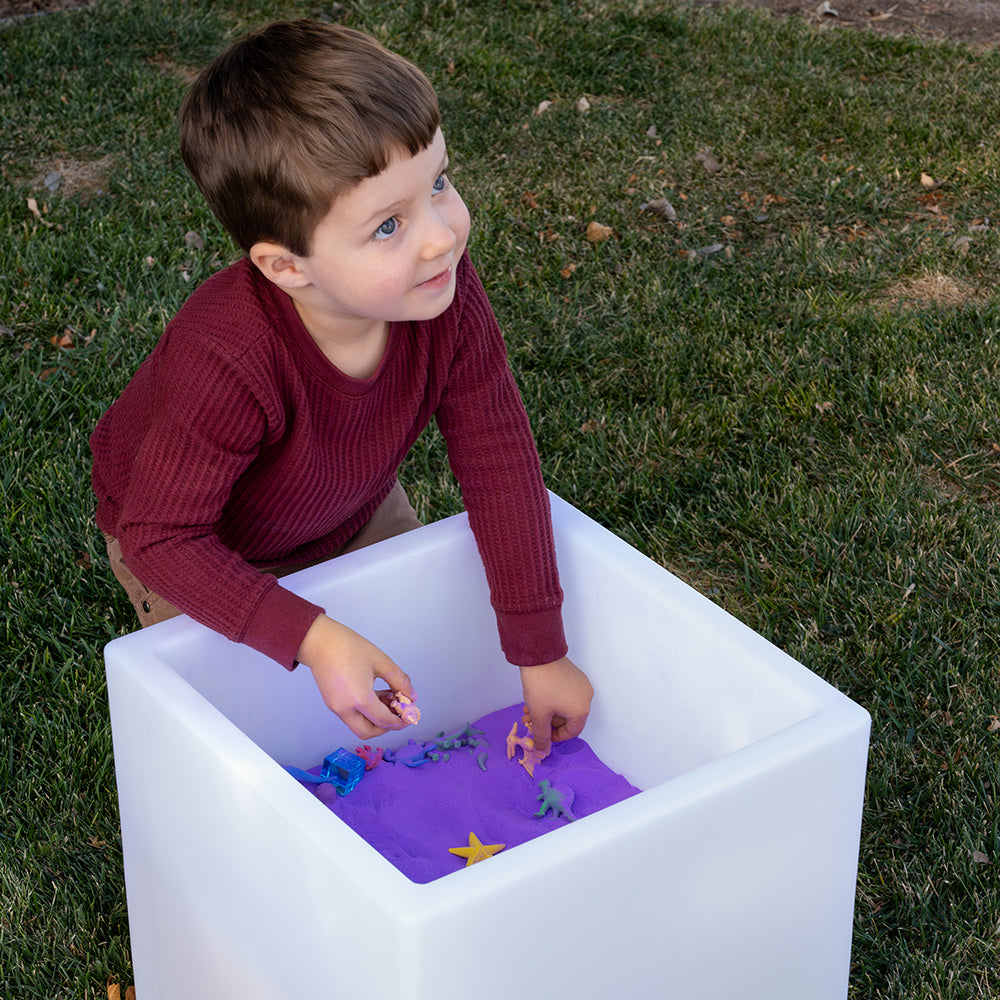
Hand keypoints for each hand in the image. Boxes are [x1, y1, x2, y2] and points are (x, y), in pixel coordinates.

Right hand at [296, 614, 414, 738]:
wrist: (320, 642)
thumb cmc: (347, 647)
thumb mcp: (381, 662)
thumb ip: (399, 681)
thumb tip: (411, 696)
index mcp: (360, 699)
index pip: (383, 720)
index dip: (399, 721)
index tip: (408, 717)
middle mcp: (345, 709)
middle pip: (368, 732)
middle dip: (385, 728)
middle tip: (398, 715)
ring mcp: (336, 708)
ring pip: (358, 726)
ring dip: (374, 720)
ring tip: (387, 700)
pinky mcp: (332, 704)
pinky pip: (351, 717)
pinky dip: (364, 713)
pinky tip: (374, 696)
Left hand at [518, 655, 593, 757]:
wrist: (539, 656)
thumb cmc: (541, 686)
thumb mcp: (539, 715)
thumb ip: (541, 736)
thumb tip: (541, 750)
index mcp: (581, 710)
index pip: (572, 732)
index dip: (555, 736)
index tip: (542, 733)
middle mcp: (586, 698)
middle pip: (568, 718)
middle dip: (548, 721)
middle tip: (532, 720)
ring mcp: (582, 685)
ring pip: (565, 705)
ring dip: (548, 710)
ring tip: (530, 707)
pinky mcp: (575, 676)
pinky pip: (567, 693)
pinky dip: (554, 698)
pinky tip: (539, 696)